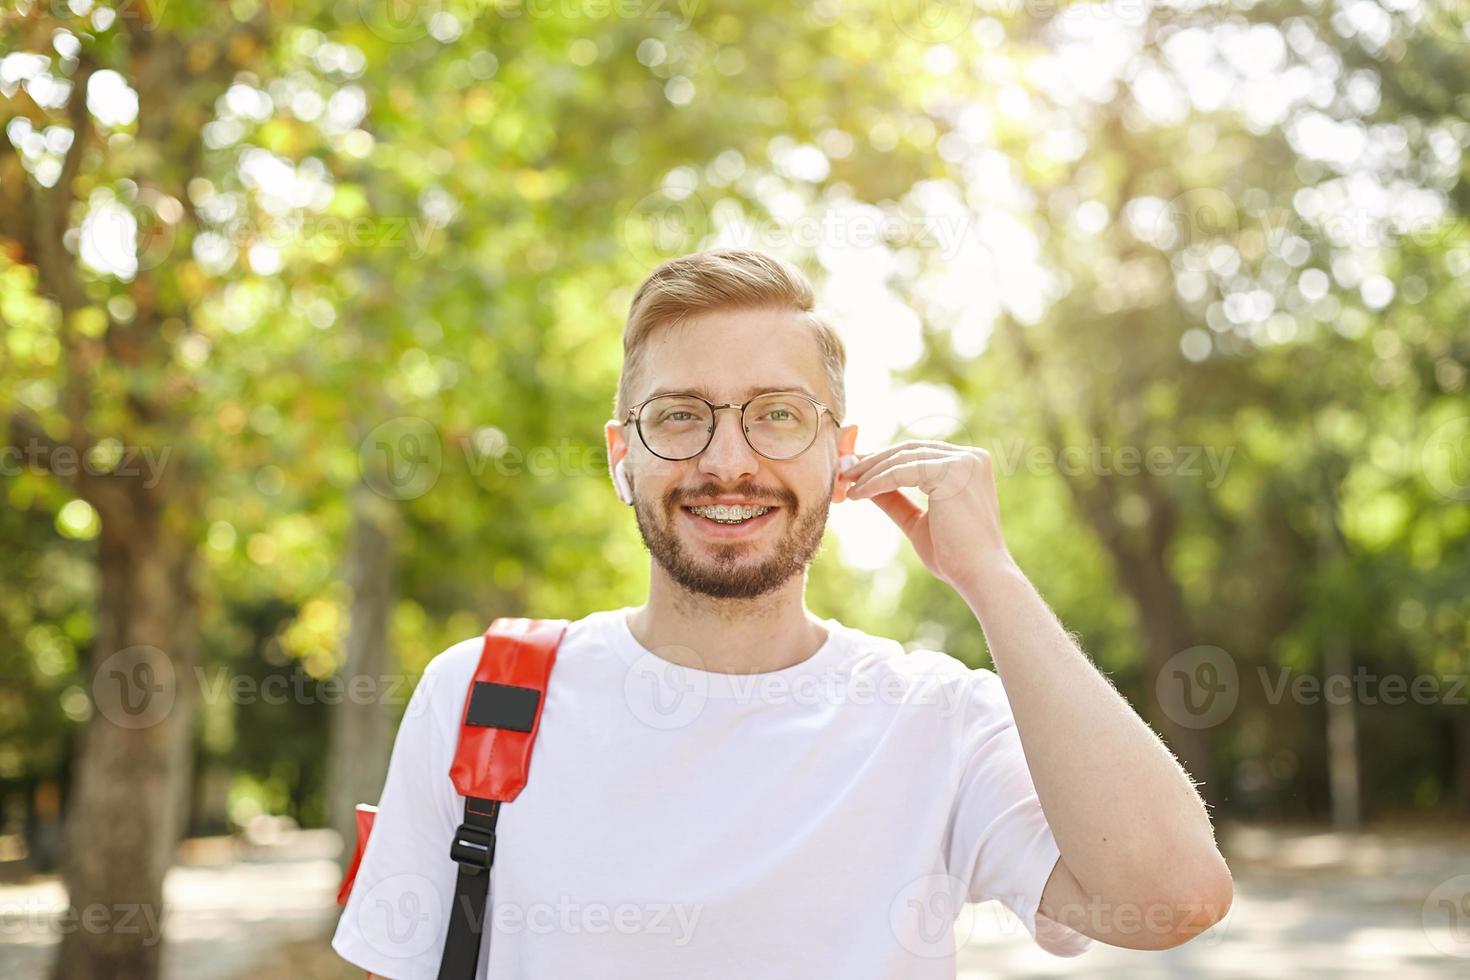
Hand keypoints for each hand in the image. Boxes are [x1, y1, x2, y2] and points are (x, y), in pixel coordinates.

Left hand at [841, 440, 1012, 589]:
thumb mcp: (918, 520)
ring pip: (903, 459)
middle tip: (844, 475)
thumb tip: (863, 485)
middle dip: (873, 462)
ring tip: (847, 487)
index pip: (919, 453)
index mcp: (970, 464)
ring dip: (870, 472)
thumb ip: (895, 499)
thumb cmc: (954, 555)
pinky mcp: (952, 472)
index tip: (857, 472)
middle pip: (909, 450)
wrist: (979, 575)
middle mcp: (971, 457)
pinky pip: (902, 472)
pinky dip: (876, 482)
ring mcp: (964, 462)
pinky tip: (858, 494)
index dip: (885, 461)